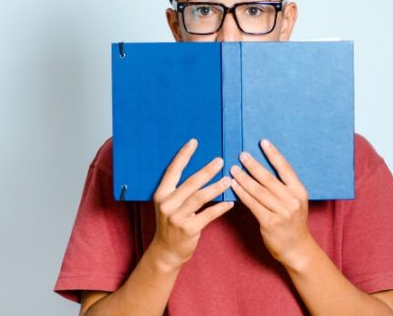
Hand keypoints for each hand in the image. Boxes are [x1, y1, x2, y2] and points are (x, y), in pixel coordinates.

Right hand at [150, 138, 234, 270]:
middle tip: (220, 160)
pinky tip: (231, 202)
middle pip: (190, 182)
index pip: (173, 170)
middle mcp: (167, 204)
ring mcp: (177, 217)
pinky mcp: (188, 229)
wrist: (166, 251)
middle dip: (207, 170)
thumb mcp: (168, 204)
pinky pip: (208, 214)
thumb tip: (200, 169)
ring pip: (200, 197)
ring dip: (216, 187)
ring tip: (229, 180)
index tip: (194, 142)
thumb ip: (178, 189)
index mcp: (161, 194)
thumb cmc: (171, 223)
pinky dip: (221, 208)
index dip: (183, 155)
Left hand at [230, 139, 314, 268]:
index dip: (273, 154)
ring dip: (244, 178)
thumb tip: (263, 169)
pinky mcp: (270, 222)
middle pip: (269, 178)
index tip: (263, 142)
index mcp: (299, 191)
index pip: (285, 168)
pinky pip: (252, 204)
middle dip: (253, 165)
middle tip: (242, 154)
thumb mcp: (295, 202)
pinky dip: (242, 193)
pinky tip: (234, 186)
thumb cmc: (293, 223)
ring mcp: (281, 212)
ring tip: (234, 169)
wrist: (297, 249)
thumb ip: (284, 188)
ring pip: (259, 190)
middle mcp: (292, 200)